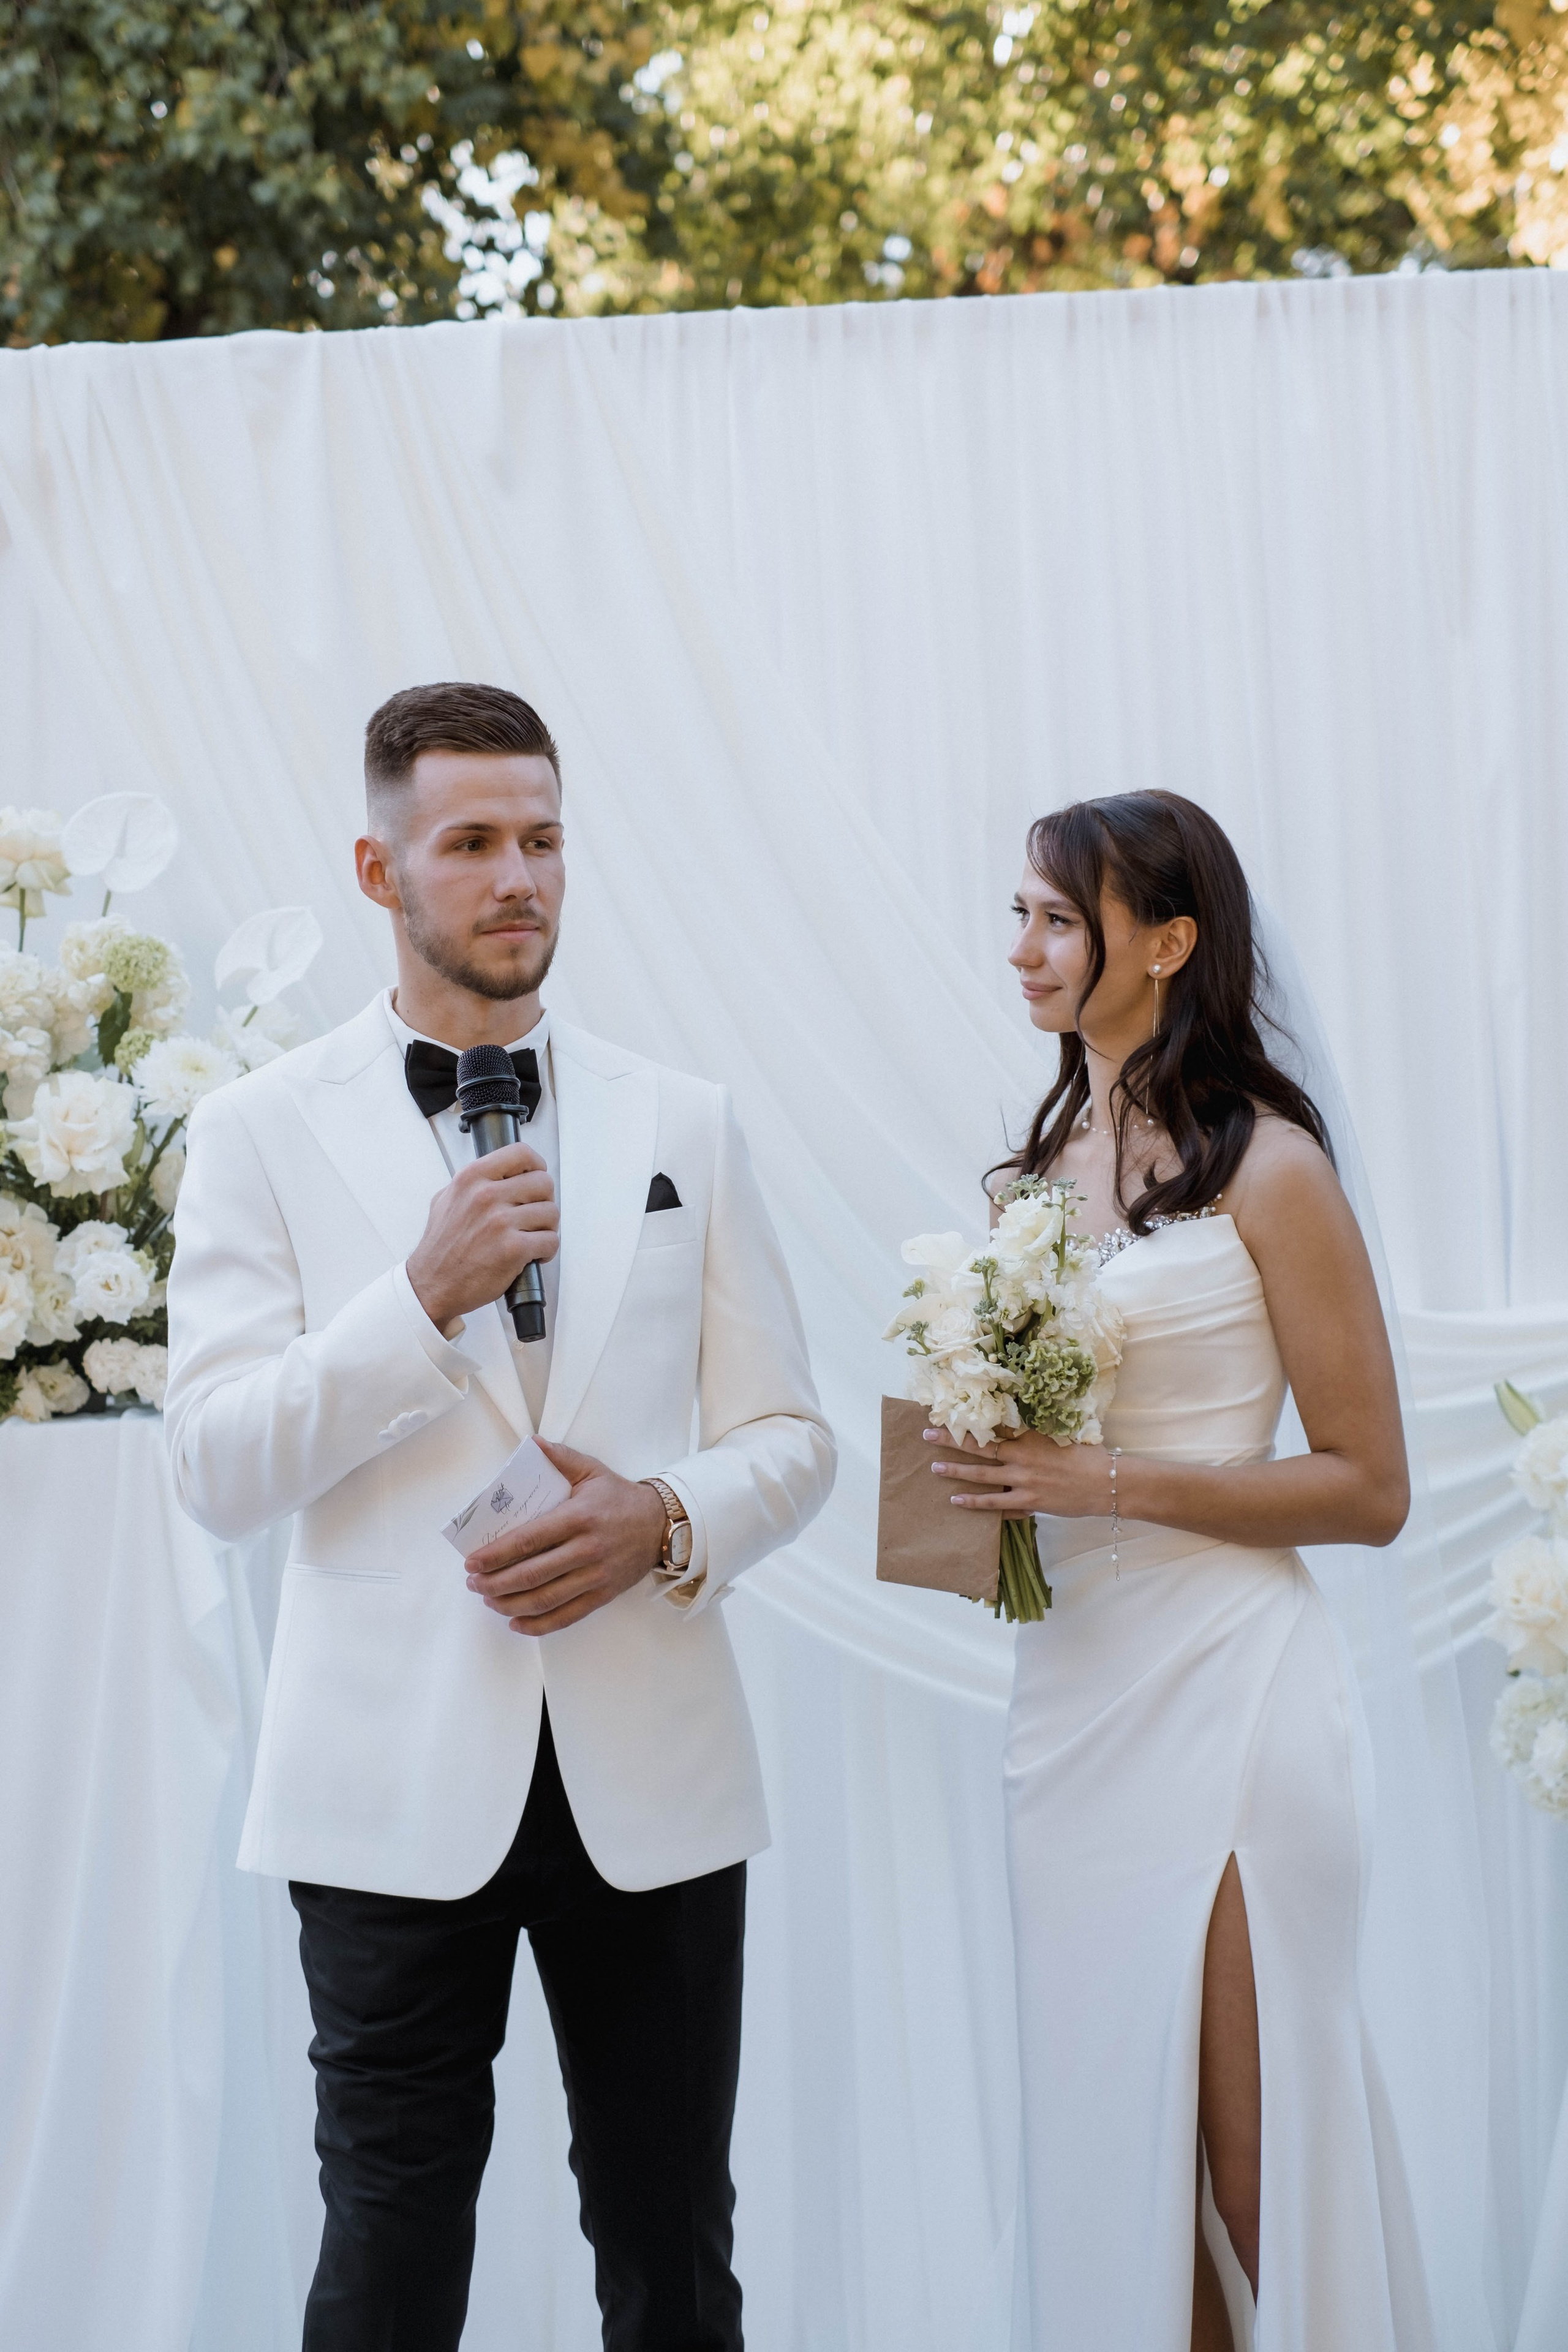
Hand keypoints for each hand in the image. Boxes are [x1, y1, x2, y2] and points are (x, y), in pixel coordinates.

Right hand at [406, 1141, 557, 1331]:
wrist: (432, 1285)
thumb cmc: (441, 1248)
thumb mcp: (446, 1200)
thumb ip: (473, 1183)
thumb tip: (501, 1173)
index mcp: (470, 1178)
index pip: (520, 1153)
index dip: (536, 1165)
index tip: (536, 1175)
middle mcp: (486, 1196)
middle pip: (543, 1183)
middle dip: (544, 1200)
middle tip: (535, 1214)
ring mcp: (500, 1222)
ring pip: (551, 1213)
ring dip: (546, 1228)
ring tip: (532, 1237)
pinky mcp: (513, 1248)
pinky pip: (550, 1241)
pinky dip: (546, 1250)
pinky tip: (533, 1254)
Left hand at [463, 1440, 667, 1634]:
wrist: (661, 1525)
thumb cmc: (620, 1498)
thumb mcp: (592, 1470)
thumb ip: (560, 1457)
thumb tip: (531, 1444)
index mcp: (578, 1517)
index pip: (529, 1540)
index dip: (496, 1554)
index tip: (472, 1561)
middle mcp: (586, 1550)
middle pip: (532, 1574)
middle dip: (495, 1582)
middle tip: (473, 1582)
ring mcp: (595, 1576)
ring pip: (546, 1599)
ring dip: (510, 1604)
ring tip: (489, 1599)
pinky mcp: (603, 1595)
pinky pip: (566, 1617)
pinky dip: (538, 1625)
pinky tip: (516, 1622)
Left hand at [924, 1425, 1117, 1517]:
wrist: (1108, 1483)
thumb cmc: (1089, 1456)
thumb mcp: (1061, 1435)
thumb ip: (1036, 1433)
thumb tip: (1017, 1425)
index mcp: (1029, 1438)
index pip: (993, 1428)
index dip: (969, 1421)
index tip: (947, 1414)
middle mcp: (1021, 1459)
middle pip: (979, 1449)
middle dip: (951, 1442)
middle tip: (928, 1437)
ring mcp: (1024, 1483)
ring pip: (982, 1479)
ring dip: (957, 1474)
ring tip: (936, 1470)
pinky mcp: (1030, 1503)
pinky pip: (999, 1506)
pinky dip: (980, 1505)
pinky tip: (961, 1503)